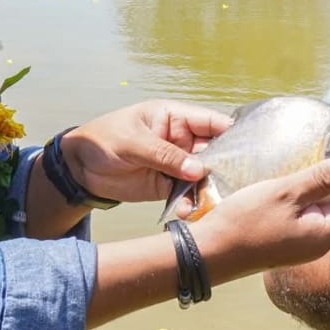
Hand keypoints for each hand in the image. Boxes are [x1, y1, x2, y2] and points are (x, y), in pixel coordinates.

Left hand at [59, 100, 231, 204]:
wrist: (80, 168)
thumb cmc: (103, 141)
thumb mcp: (132, 143)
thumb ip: (165, 155)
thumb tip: (198, 170)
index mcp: (176, 118)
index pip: (211, 122)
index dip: (232, 132)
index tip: (249, 149)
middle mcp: (183, 140)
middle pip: (215, 151)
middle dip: (226, 167)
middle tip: (236, 183)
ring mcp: (177, 164)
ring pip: (205, 176)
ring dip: (210, 189)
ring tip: (212, 202)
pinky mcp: (169, 185)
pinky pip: (188, 194)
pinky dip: (192, 203)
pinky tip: (190, 212)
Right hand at [195, 153, 329, 274]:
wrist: (213, 253)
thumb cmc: (248, 221)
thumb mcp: (287, 193)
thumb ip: (324, 177)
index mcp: (328, 232)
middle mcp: (324, 241)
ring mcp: (308, 243)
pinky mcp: (294, 240)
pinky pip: (321, 215)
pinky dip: (327, 196)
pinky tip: (320, 181)